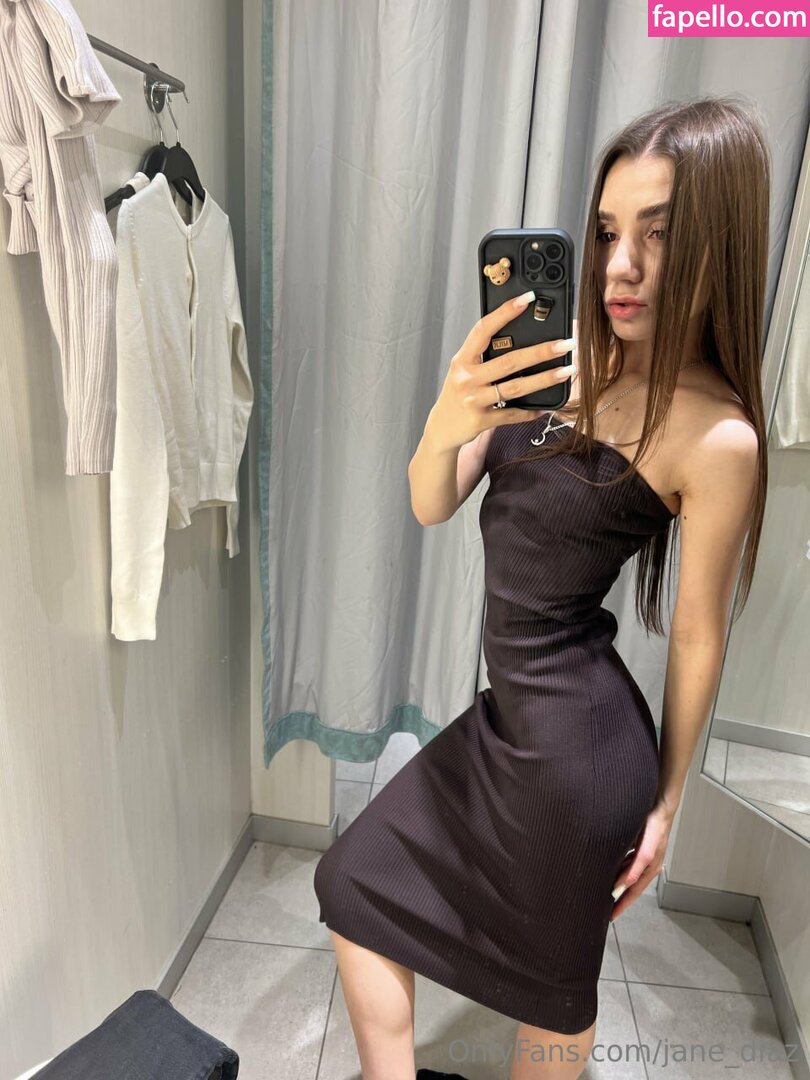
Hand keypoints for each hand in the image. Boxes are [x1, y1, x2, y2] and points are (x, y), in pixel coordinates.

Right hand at [424, 294, 577, 453]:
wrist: (442, 427)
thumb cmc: (459, 393)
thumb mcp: (464, 370)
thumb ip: (484, 356)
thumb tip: (520, 339)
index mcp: (462, 359)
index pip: (484, 330)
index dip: (505, 313)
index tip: (528, 299)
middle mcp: (466, 378)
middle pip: (509, 361)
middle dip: (541, 352)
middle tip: (565, 344)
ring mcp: (474, 400)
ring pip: (515, 388)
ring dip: (544, 379)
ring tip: (567, 371)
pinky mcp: (481, 420)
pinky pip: (512, 414)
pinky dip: (530, 411)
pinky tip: (546, 407)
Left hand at [609, 804, 673, 919]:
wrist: (659, 806)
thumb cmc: (656, 828)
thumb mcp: (646, 852)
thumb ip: (633, 870)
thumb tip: (621, 887)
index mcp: (649, 870)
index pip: (631, 893)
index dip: (621, 906)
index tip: (609, 917)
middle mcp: (645, 865)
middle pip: (628, 887)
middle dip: (617, 898)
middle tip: (602, 907)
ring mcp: (641, 856)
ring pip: (625, 874)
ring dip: (615, 883)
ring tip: (601, 891)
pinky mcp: (637, 846)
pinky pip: (624, 862)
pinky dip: (616, 868)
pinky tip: (607, 868)